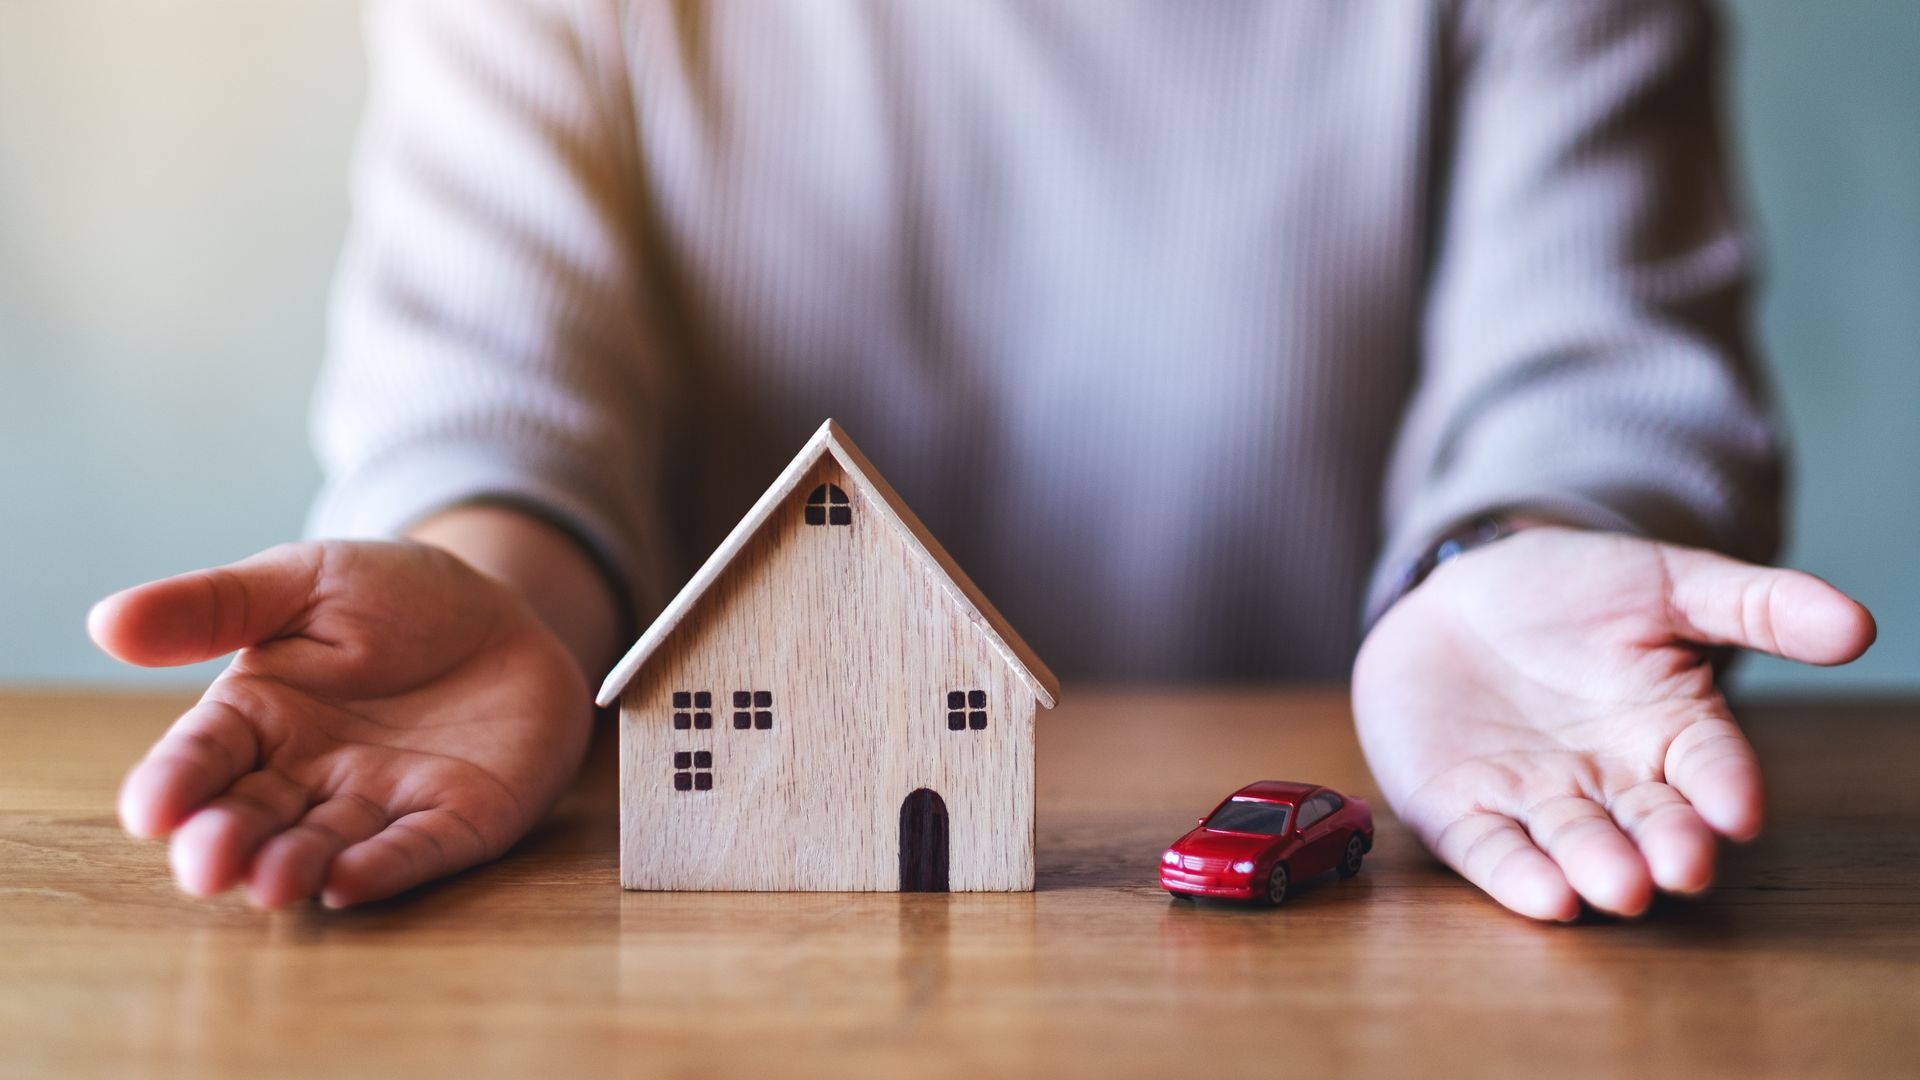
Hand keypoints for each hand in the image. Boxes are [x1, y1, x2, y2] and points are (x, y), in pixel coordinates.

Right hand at [90, 540, 594, 907]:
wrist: (509, 613)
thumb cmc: (398, 598)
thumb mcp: (307, 581)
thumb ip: (216, 605)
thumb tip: (106, 622)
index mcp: (261, 716)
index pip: (205, 754)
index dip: (177, 781)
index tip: (150, 809)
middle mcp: (311, 774)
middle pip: (257, 817)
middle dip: (229, 843)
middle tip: (205, 866)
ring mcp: (384, 802)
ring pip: (329, 845)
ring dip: (299, 867)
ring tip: (272, 883)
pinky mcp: (457, 819)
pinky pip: (419, 848)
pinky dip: (387, 867)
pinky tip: (352, 882)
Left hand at [1353, 527, 1874, 920]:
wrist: (1458, 593)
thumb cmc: (1573, 592)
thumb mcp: (1667, 583)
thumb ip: (1758, 605)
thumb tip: (1859, 626)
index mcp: (1671, 732)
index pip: (1711, 767)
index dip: (1726, 788)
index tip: (1738, 809)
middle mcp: (1611, 783)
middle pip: (1649, 823)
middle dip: (1668, 846)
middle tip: (1683, 868)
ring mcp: (1536, 802)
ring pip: (1574, 846)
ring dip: (1597, 869)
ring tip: (1620, 890)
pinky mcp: (1462, 813)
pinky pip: (1491, 851)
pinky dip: (1515, 876)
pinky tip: (1545, 898)